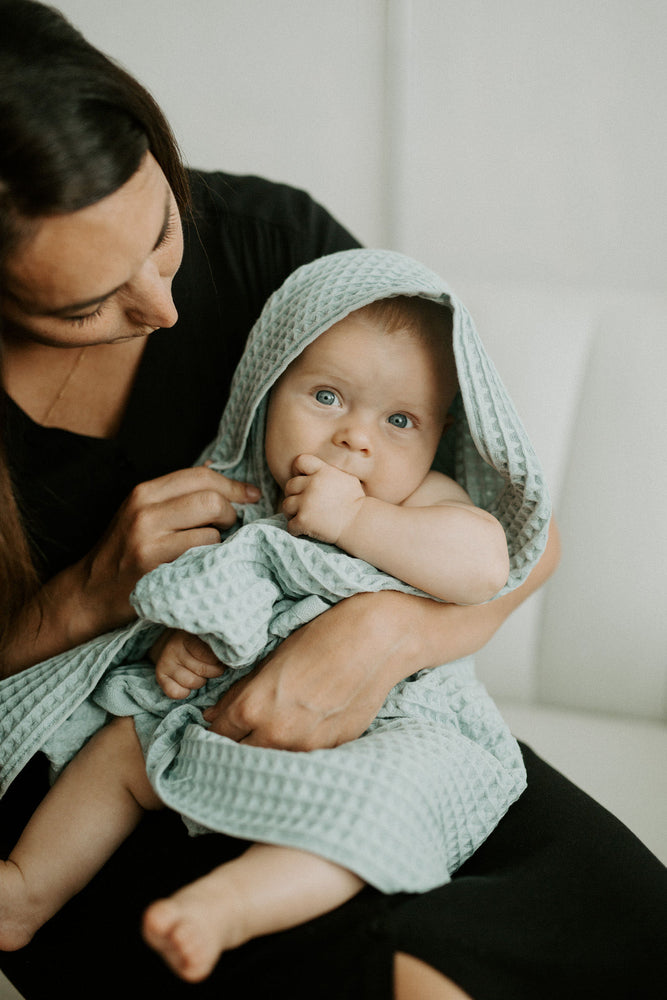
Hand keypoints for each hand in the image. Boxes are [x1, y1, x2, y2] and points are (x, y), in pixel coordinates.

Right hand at [78, 466, 259, 631]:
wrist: (90, 592)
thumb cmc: (124, 552)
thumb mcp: (142, 513)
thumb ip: (175, 495)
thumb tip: (216, 467)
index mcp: (144, 492)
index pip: (201, 475)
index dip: (232, 485)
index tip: (250, 496)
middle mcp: (144, 510)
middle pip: (211, 498)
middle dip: (231, 512)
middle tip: (229, 526)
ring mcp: (148, 538)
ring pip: (212, 529)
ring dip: (221, 540)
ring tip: (211, 549)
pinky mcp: (155, 565)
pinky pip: (202, 555)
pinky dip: (211, 559)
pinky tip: (202, 565)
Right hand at [150, 628, 224, 698]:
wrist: (173, 641)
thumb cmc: (199, 641)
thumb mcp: (208, 638)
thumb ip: (218, 645)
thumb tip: (234, 657)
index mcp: (189, 635)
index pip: (209, 656)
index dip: (219, 662)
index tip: (221, 659)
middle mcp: (174, 647)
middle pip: (203, 671)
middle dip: (212, 672)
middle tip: (212, 667)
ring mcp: (166, 661)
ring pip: (192, 682)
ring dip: (200, 681)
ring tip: (200, 673)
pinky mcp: (160, 675)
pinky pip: (176, 693)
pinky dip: (185, 692)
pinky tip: (188, 683)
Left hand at [202, 591, 428, 748]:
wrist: (376, 639)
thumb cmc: (322, 637)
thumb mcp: (273, 658)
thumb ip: (243, 691)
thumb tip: (216, 714)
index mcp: (253, 706)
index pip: (218, 734)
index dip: (214, 729)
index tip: (216, 727)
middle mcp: (276, 733)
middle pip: (240, 755)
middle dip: (236, 745)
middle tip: (238, 735)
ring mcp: (307, 746)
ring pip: (272, 761)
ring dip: (266, 752)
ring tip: (269, 736)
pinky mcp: (334, 748)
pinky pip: (304, 758)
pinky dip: (296, 750)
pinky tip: (300, 734)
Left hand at [282, 454, 363, 543]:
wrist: (360, 523)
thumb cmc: (356, 502)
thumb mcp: (347, 479)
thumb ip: (330, 472)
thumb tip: (319, 471)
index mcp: (323, 472)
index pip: (300, 461)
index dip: (298, 471)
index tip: (304, 481)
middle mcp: (312, 484)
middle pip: (289, 486)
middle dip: (295, 495)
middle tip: (304, 504)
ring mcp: (306, 503)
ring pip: (286, 505)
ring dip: (292, 512)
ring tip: (304, 517)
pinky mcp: (303, 520)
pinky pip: (290, 524)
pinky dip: (296, 529)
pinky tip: (305, 530)